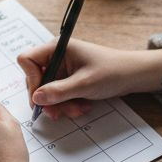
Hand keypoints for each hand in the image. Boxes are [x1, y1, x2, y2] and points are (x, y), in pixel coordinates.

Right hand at [18, 39, 161, 119]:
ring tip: (78, 110)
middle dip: (49, 98)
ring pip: (48, 91)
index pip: (27, 60)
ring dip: (60, 105)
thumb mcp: (84, 84)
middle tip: (59, 113)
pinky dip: (68, 104)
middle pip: (36, 79)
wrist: (134, 76)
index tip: (42, 97)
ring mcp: (63, 69)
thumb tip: (36, 98)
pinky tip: (83, 106)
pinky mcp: (70, 80)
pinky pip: (59, 95)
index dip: (31, 80)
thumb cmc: (112, 71)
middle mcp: (57, 57)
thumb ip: (58, 91)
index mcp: (57, 48)